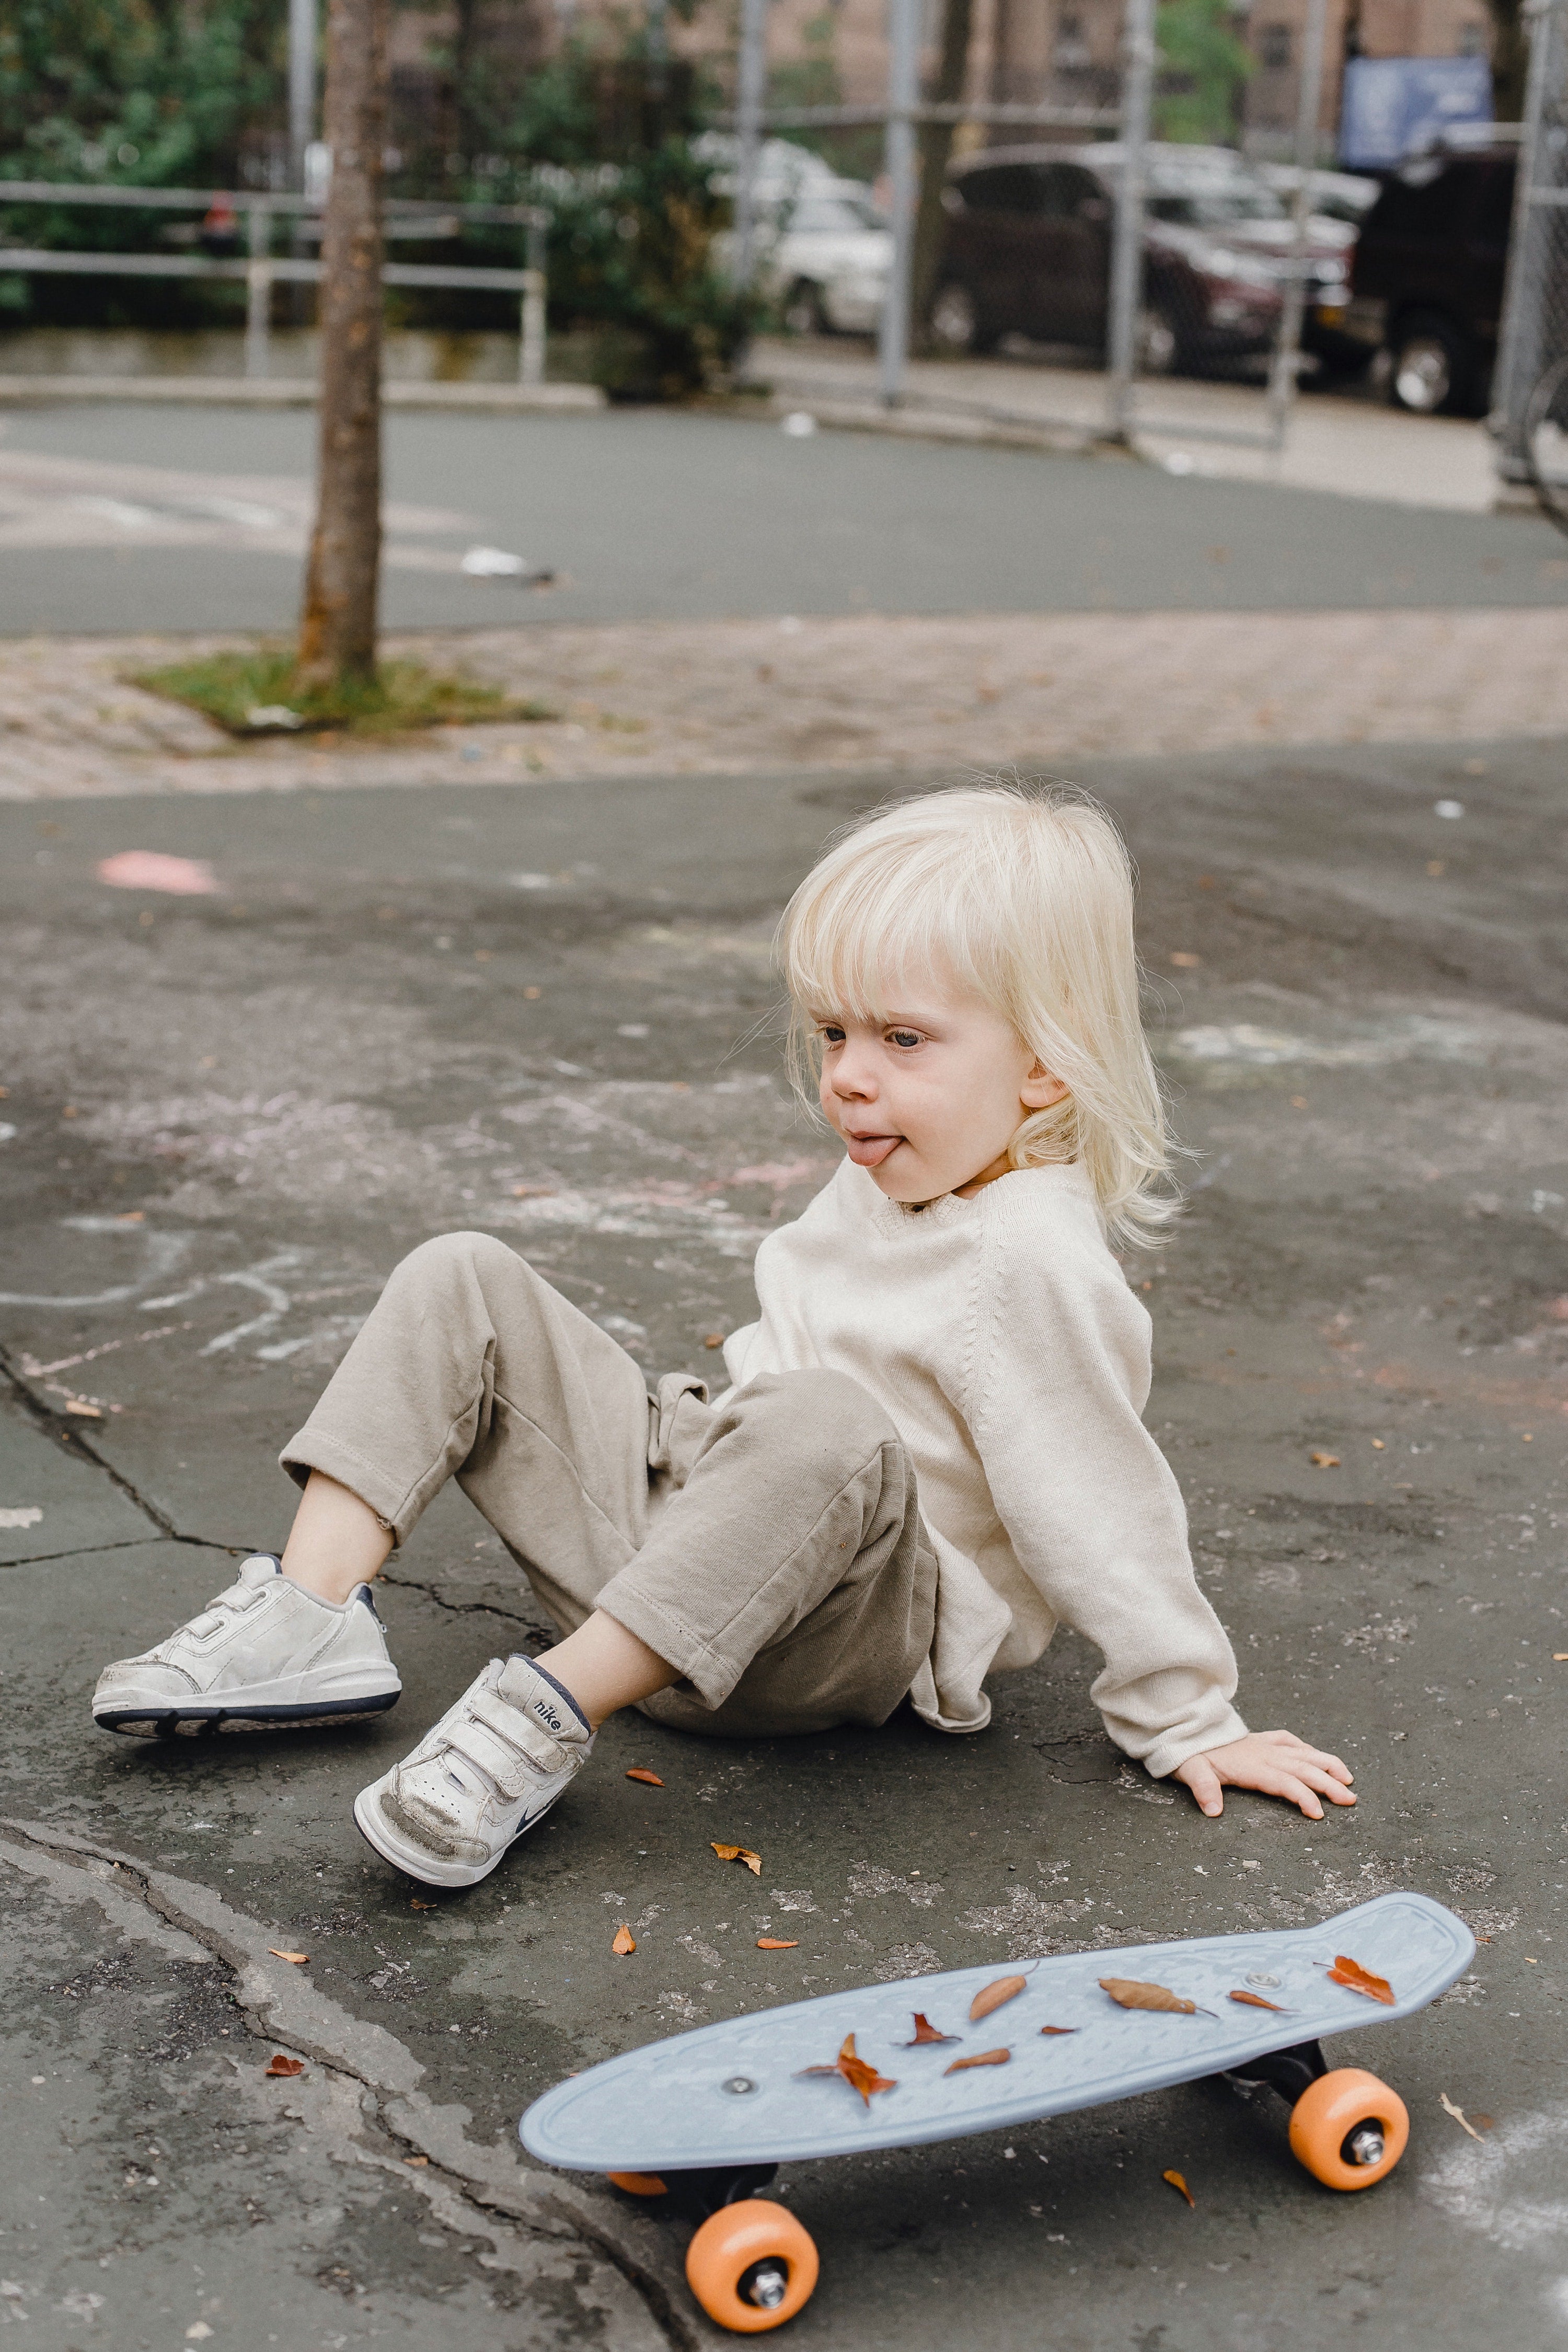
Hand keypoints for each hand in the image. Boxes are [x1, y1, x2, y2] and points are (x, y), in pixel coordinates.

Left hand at [1171, 1730, 1354, 1820]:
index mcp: (1251, 1765)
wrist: (1185, 1727)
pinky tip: (1318, 1756)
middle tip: (1349, 1800)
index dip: (1303, 1796)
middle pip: (1303, 1768)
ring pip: (1303, 1753)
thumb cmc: (1189, 1753)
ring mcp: (1265, 1744)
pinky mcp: (1262, 1738)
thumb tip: (1213, 1810)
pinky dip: (1307, 1749)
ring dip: (1327, 1765)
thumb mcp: (1191, 1772)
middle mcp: (1264, 1753)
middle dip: (1328, 1784)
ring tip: (1348, 1779)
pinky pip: (1290, 1741)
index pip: (1284, 1782)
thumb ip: (1204, 1789)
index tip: (1319, 1813)